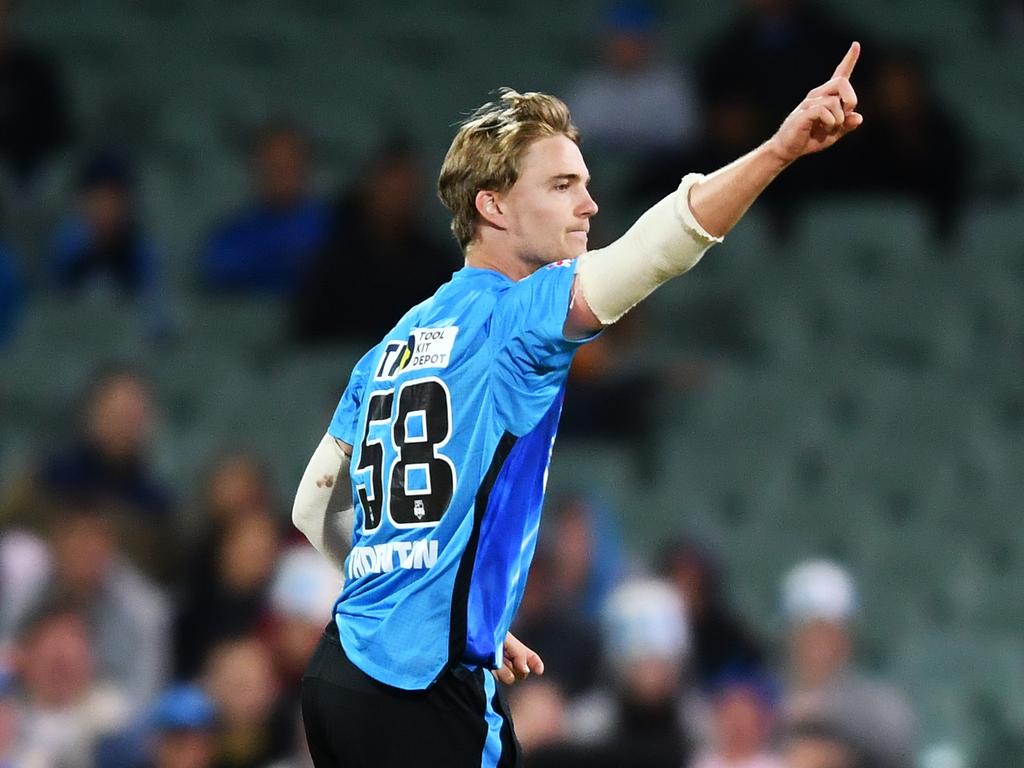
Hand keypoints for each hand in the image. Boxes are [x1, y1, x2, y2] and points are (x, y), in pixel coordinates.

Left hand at [493, 632, 544, 684]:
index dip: (536, 664)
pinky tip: (489, 664)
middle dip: (516, 667)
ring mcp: (502, 668)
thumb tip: (526, 670)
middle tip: (507, 656)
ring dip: (504, 669)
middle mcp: (511, 660)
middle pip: (522, 673)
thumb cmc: (491, 633)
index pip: (532, 658)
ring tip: (495, 659)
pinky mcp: (493, 673)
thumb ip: (519, 654)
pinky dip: (496, 672)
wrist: (473, 637)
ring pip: (511, 678)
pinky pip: (500, 679)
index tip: (539, 671)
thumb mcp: (508, 640)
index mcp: (517, 650)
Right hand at [769, 41, 863, 163]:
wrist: (788, 149)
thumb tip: (858, 117)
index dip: (849, 60)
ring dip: (839, 119)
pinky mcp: (804, 112)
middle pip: (842, 82)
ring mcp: (809, 102)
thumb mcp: (835, 133)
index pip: (840, 74)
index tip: (856, 45)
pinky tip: (824, 128)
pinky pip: (824, 111)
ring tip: (829, 128)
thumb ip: (847, 125)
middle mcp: (818, 95)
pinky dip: (830, 122)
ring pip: (834, 102)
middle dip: (851, 99)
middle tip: (848, 113)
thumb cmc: (811, 139)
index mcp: (826, 96)